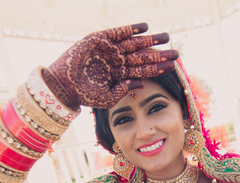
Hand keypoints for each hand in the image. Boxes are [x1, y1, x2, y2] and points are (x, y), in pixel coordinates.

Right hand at [42, 23, 177, 109]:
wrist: (62, 85)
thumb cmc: (83, 95)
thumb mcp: (107, 99)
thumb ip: (123, 90)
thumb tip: (141, 82)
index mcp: (120, 75)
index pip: (144, 70)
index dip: (159, 68)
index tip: (174, 65)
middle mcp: (117, 61)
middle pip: (143, 56)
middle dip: (159, 54)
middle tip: (176, 51)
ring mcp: (109, 49)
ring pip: (134, 43)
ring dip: (150, 39)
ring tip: (166, 36)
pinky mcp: (99, 39)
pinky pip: (118, 32)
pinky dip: (130, 29)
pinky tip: (145, 27)